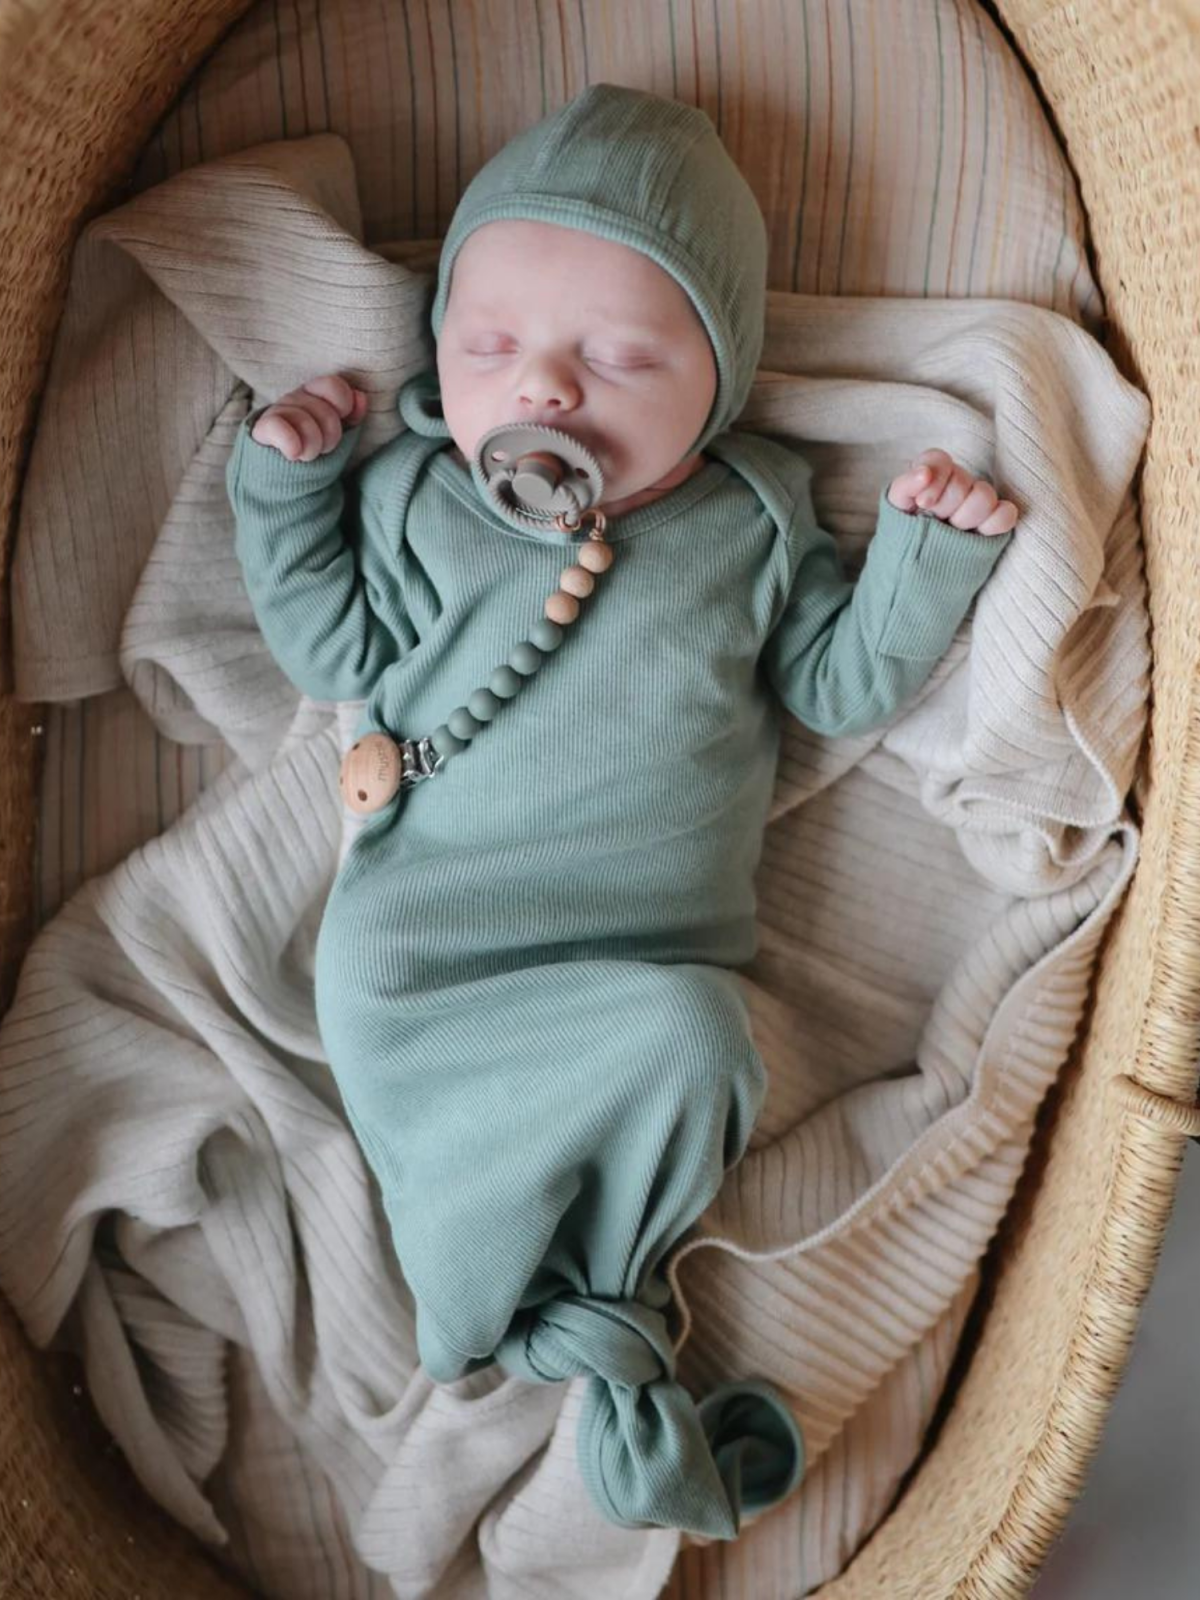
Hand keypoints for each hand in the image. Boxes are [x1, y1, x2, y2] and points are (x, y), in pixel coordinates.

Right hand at [250, 374, 368, 460]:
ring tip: (308, 456)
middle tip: (323, 449)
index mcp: (314, 394)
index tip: (343, 422)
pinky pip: (276, 426)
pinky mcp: (261, 429)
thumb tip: (360, 396)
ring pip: (303, 421)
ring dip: (312, 446)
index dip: (343, 405)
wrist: (284, 479)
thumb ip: (352, 414)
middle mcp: (295, 398)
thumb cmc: (313, 450)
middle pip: (324, 411)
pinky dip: (290, 442)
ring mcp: (277, 412)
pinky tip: (294, 454)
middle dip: (331, 436)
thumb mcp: (336, 432)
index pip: (333, 385)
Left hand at [887, 449, 1017, 536]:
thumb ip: (905, 486)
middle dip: (945, 506)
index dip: (934, 480)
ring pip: (984, 496)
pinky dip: (993, 523)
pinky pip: (1006, 514)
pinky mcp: (994, 521)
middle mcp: (958, 483)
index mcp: (933, 475)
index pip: (940, 460)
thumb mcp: (897, 509)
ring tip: (952, 532)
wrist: (915, 564)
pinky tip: (976, 534)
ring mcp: (978, 502)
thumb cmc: (906, 532)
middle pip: (962, 481)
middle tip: (934, 522)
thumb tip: (923, 473)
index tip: (923, 504)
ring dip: (965, 517)